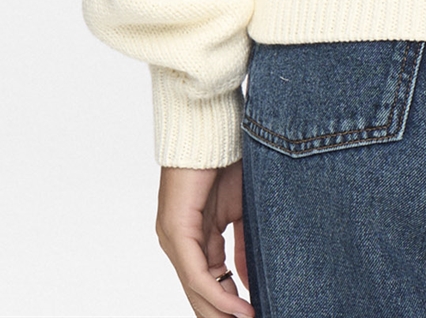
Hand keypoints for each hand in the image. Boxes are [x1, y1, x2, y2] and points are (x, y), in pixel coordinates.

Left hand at [156, 163, 255, 316]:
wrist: (211, 127)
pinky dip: (217, 293)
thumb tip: (250, 277)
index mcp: (192, 235)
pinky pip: (196, 273)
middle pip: (199, 291)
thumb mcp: (239, 211)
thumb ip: (241, 244)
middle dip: (222, 313)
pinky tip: (237, 308)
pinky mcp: (176, 231)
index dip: (228, 302)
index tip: (252, 314)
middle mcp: (177, 241)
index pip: (208, 280)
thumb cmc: (226, 159)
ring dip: (221, 311)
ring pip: (196, 288)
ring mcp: (174, 237)